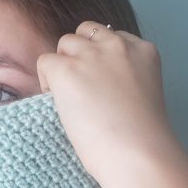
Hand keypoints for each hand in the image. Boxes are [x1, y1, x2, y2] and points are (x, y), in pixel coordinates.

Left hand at [37, 21, 174, 182]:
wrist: (136, 153)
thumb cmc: (141, 140)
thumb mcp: (141, 97)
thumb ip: (122, 83)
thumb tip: (96, 89)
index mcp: (142, 53)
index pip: (111, 39)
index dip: (97, 60)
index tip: (95, 83)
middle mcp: (117, 46)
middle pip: (85, 35)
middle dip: (77, 58)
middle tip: (78, 89)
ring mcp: (91, 56)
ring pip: (65, 44)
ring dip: (61, 67)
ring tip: (66, 97)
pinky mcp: (67, 70)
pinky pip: (45, 62)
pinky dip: (46, 80)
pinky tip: (56, 102)